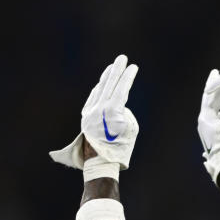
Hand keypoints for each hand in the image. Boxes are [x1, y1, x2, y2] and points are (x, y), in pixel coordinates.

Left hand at [50, 55, 139, 169]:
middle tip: (122, 58)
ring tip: (112, 67)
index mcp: (111, 112)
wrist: (99, 161)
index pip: (121, 89)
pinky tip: (101, 84)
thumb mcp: (130, 130)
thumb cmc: (120, 148)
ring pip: (99, 89)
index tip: (133, 67)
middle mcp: (98, 109)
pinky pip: (92, 97)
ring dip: (107, 77)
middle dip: (117, 70)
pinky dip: (99, 88)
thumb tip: (117, 106)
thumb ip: (125, 113)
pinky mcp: (85, 116)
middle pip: (109, 84)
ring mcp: (90, 111)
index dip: (128, 77)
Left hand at [198, 74, 219, 184]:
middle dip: (216, 89)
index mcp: (205, 118)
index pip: (209, 96)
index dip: (214, 83)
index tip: (217, 71)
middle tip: (218, 75)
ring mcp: (211, 129)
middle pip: (211, 101)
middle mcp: (205, 123)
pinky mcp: (218, 135)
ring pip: (218, 109)